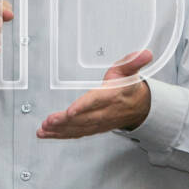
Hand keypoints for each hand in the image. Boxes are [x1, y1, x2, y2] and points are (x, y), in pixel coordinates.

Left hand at [37, 50, 152, 138]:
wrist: (140, 107)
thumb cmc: (129, 87)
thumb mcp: (130, 71)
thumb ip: (134, 62)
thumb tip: (145, 53)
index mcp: (112, 96)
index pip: (97, 101)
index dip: (84, 107)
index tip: (71, 111)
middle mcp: (105, 112)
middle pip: (84, 118)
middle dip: (65, 121)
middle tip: (49, 121)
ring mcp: (99, 123)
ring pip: (78, 128)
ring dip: (60, 130)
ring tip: (44, 129)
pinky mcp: (93, 128)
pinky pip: (76, 133)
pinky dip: (60, 135)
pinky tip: (46, 134)